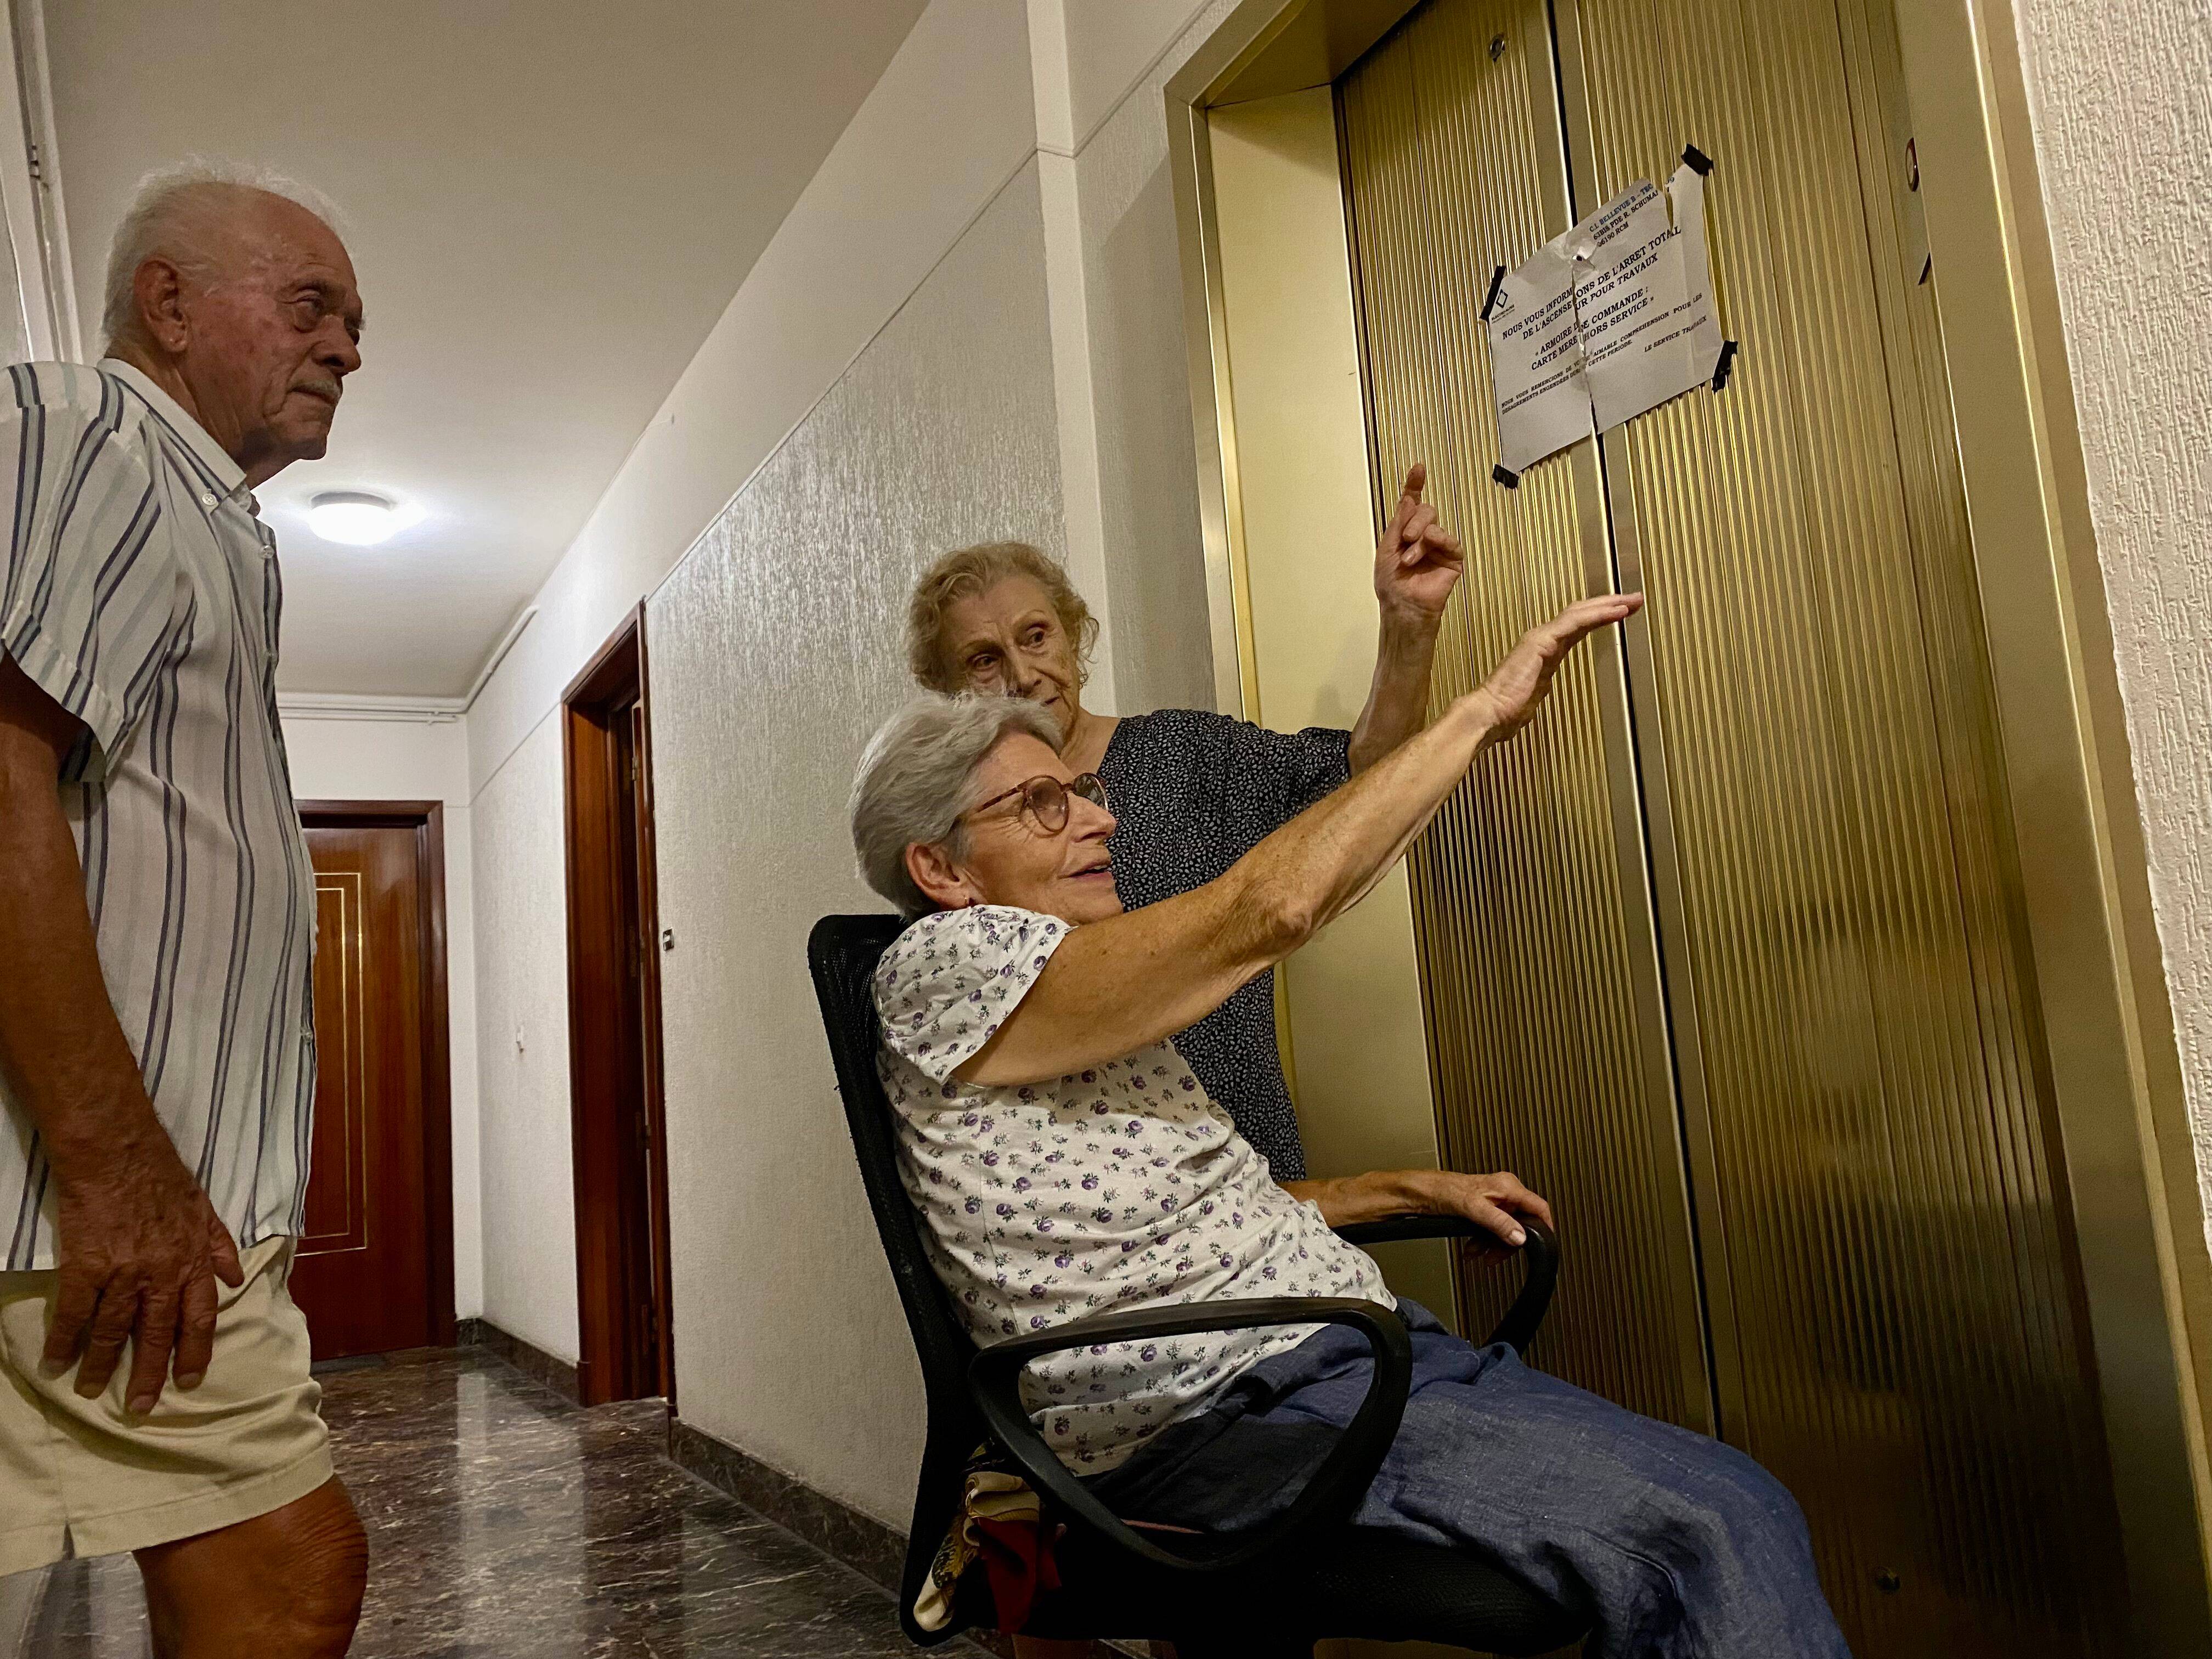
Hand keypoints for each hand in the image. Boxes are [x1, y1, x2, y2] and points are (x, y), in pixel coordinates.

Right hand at [41, 1138, 244, 1413]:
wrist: (118, 1154)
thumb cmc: (162, 1178)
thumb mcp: (205, 1210)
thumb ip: (219, 1247)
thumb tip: (236, 1278)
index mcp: (191, 1261)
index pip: (200, 1317)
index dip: (195, 1351)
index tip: (190, 1381)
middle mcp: (161, 1274)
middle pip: (158, 1333)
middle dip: (151, 1374)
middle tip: (142, 1407)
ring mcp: (124, 1273)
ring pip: (114, 1331)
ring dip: (102, 1365)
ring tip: (92, 1391)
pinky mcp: (86, 1267)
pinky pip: (75, 1314)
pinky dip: (64, 1341)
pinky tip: (55, 1362)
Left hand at [1374, 462, 1464, 625]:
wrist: (1402, 606)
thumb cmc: (1391, 584)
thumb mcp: (1387, 548)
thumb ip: (1398, 523)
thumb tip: (1409, 500)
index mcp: (1405, 532)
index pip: (1412, 503)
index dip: (1415, 485)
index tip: (1418, 468)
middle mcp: (1423, 536)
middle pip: (1426, 510)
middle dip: (1414, 521)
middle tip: (1405, 538)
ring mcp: (1438, 547)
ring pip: (1435, 524)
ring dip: (1420, 537)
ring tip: (1409, 557)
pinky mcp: (1452, 559)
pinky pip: (1450, 540)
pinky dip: (1438, 541)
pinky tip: (1426, 549)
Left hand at [1420, 1169, 1553, 1257]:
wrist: (1422, 1193)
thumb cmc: (1444, 1190)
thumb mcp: (1474, 1208)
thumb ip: (1499, 1223)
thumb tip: (1520, 1236)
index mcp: (1508, 1187)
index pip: (1538, 1207)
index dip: (1545, 1226)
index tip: (1544, 1244)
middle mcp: (1504, 1193)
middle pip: (1521, 1223)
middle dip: (1509, 1243)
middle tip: (1498, 1256)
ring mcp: (1494, 1202)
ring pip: (1505, 1229)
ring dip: (1493, 1245)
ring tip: (1480, 1254)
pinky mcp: (1483, 1210)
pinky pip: (1492, 1230)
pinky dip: (1484, 1242)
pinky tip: (1473, 1249)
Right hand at [1465, 592, 1643, 741]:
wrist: (1488, 715)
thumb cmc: (1504, 712)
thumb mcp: (1532, 699)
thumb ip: (1540, 690)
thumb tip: (1541, 690)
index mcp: (1544, 654)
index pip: (1577, 628)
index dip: (1599, 618)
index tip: (1621, 614)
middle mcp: (1543, 641)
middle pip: (1581, 615)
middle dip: (1609, 605)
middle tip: (1633, 599)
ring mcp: (1542, 639)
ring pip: (1580, 613)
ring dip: (1607, 605)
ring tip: (1631, 600)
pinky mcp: (1542, 642)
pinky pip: (1574, 623)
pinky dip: (1597, 615)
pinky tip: (1615, 611)